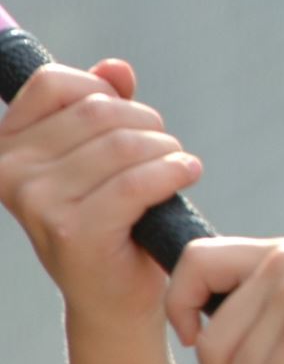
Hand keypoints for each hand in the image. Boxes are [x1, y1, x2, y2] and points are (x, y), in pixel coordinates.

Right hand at [0, 59, 201, 326]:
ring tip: (173, 169)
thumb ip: (104, 103)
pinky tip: (186, 175)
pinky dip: (172, 173)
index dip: (102, 90)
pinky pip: (137, 182)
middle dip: (146, 125)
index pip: (53, 84)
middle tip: (162, 153)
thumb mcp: (103, 153)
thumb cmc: (112, 217)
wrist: (116, 295)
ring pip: (124, 143)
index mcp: (6, 148)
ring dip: (165, 151)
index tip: (126, 118)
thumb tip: (115, 68)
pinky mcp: (74, 232)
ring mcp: (38, 203)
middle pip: (99, 110)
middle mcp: (11, 173)